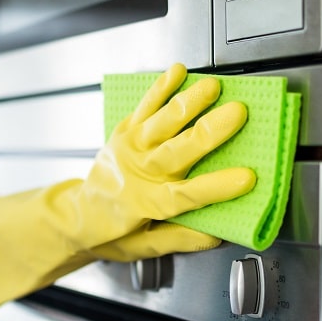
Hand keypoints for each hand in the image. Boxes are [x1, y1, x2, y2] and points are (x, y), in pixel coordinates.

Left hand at [0, 63, 255, 306]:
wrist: (75, 215)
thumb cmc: (111, 233)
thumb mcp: (143, 249)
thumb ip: (180, 240)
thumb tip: (215, 237)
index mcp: (147, 205)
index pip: (186, 196)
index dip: (216, 187)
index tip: (246, 178)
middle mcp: (138, 172)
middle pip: (176, 149)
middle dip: (209, 130)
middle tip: (237, 113)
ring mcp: (130, 148)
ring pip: (161, 122)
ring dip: (188, 102)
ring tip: (211, 87)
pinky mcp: (124, 132)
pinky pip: (144, 106)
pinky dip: (160, 87)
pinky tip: (177, 71)